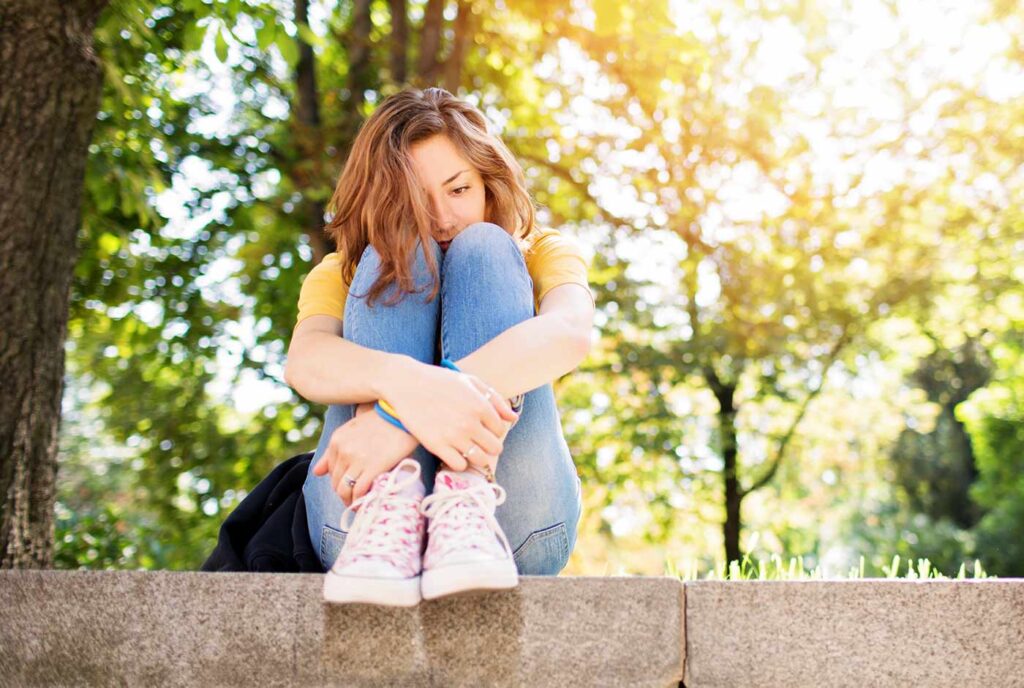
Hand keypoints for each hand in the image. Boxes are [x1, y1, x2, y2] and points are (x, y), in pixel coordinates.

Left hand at [311, 402, 418, 506]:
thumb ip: (333, 451)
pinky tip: (365, 504)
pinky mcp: (373, 467)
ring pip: (344, 490)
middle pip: (336, 482)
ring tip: (358, 505)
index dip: (339, 481)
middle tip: (354, 498)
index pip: (330, 470)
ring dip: (349, 501)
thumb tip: (317, 472)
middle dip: (343, 493)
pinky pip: (359, 491)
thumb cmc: (380, 420)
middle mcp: (343, 450)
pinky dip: (360, 501)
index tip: (348, 486)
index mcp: (336, 440)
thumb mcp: (352, 430)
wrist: (401, 414)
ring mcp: (357, 460)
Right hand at [381, 359, 518, 471]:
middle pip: (494, 448)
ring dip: (477, 457)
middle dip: (490, 446)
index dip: (493, 431)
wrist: (406, 384)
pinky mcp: (436, 445)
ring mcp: (453, 435)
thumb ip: (495, 399)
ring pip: (479, 459)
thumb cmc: (440, 380)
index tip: (484, 429)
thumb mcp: (471, 382)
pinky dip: (460, 462)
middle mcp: (470, 422)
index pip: (500, 430)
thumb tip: (513, 419)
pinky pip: (459, 465)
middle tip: (479, 442)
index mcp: (481, 405)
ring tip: (468, 449)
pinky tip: (454, 452)